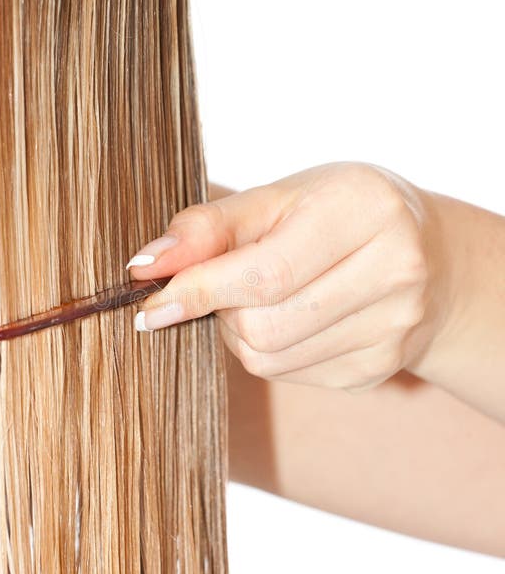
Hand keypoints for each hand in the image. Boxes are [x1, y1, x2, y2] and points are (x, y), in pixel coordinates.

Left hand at [126, 163, 449, 391]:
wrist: (428, 257)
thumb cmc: (338, 214)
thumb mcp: (280, 197)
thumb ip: (210, 226)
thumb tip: (144, 266)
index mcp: (366, 211)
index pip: (266, 273)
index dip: (197, 292)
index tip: (148, 305)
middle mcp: (394, 272)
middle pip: (262, 326)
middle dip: (222, 310)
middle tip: (229, 281)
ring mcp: (392, 330)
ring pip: (269, 359)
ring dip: (241, 333)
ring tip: (264, 296)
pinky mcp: (379, 370)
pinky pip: (289, 376)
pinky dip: (270, 351)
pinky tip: (294, 318)